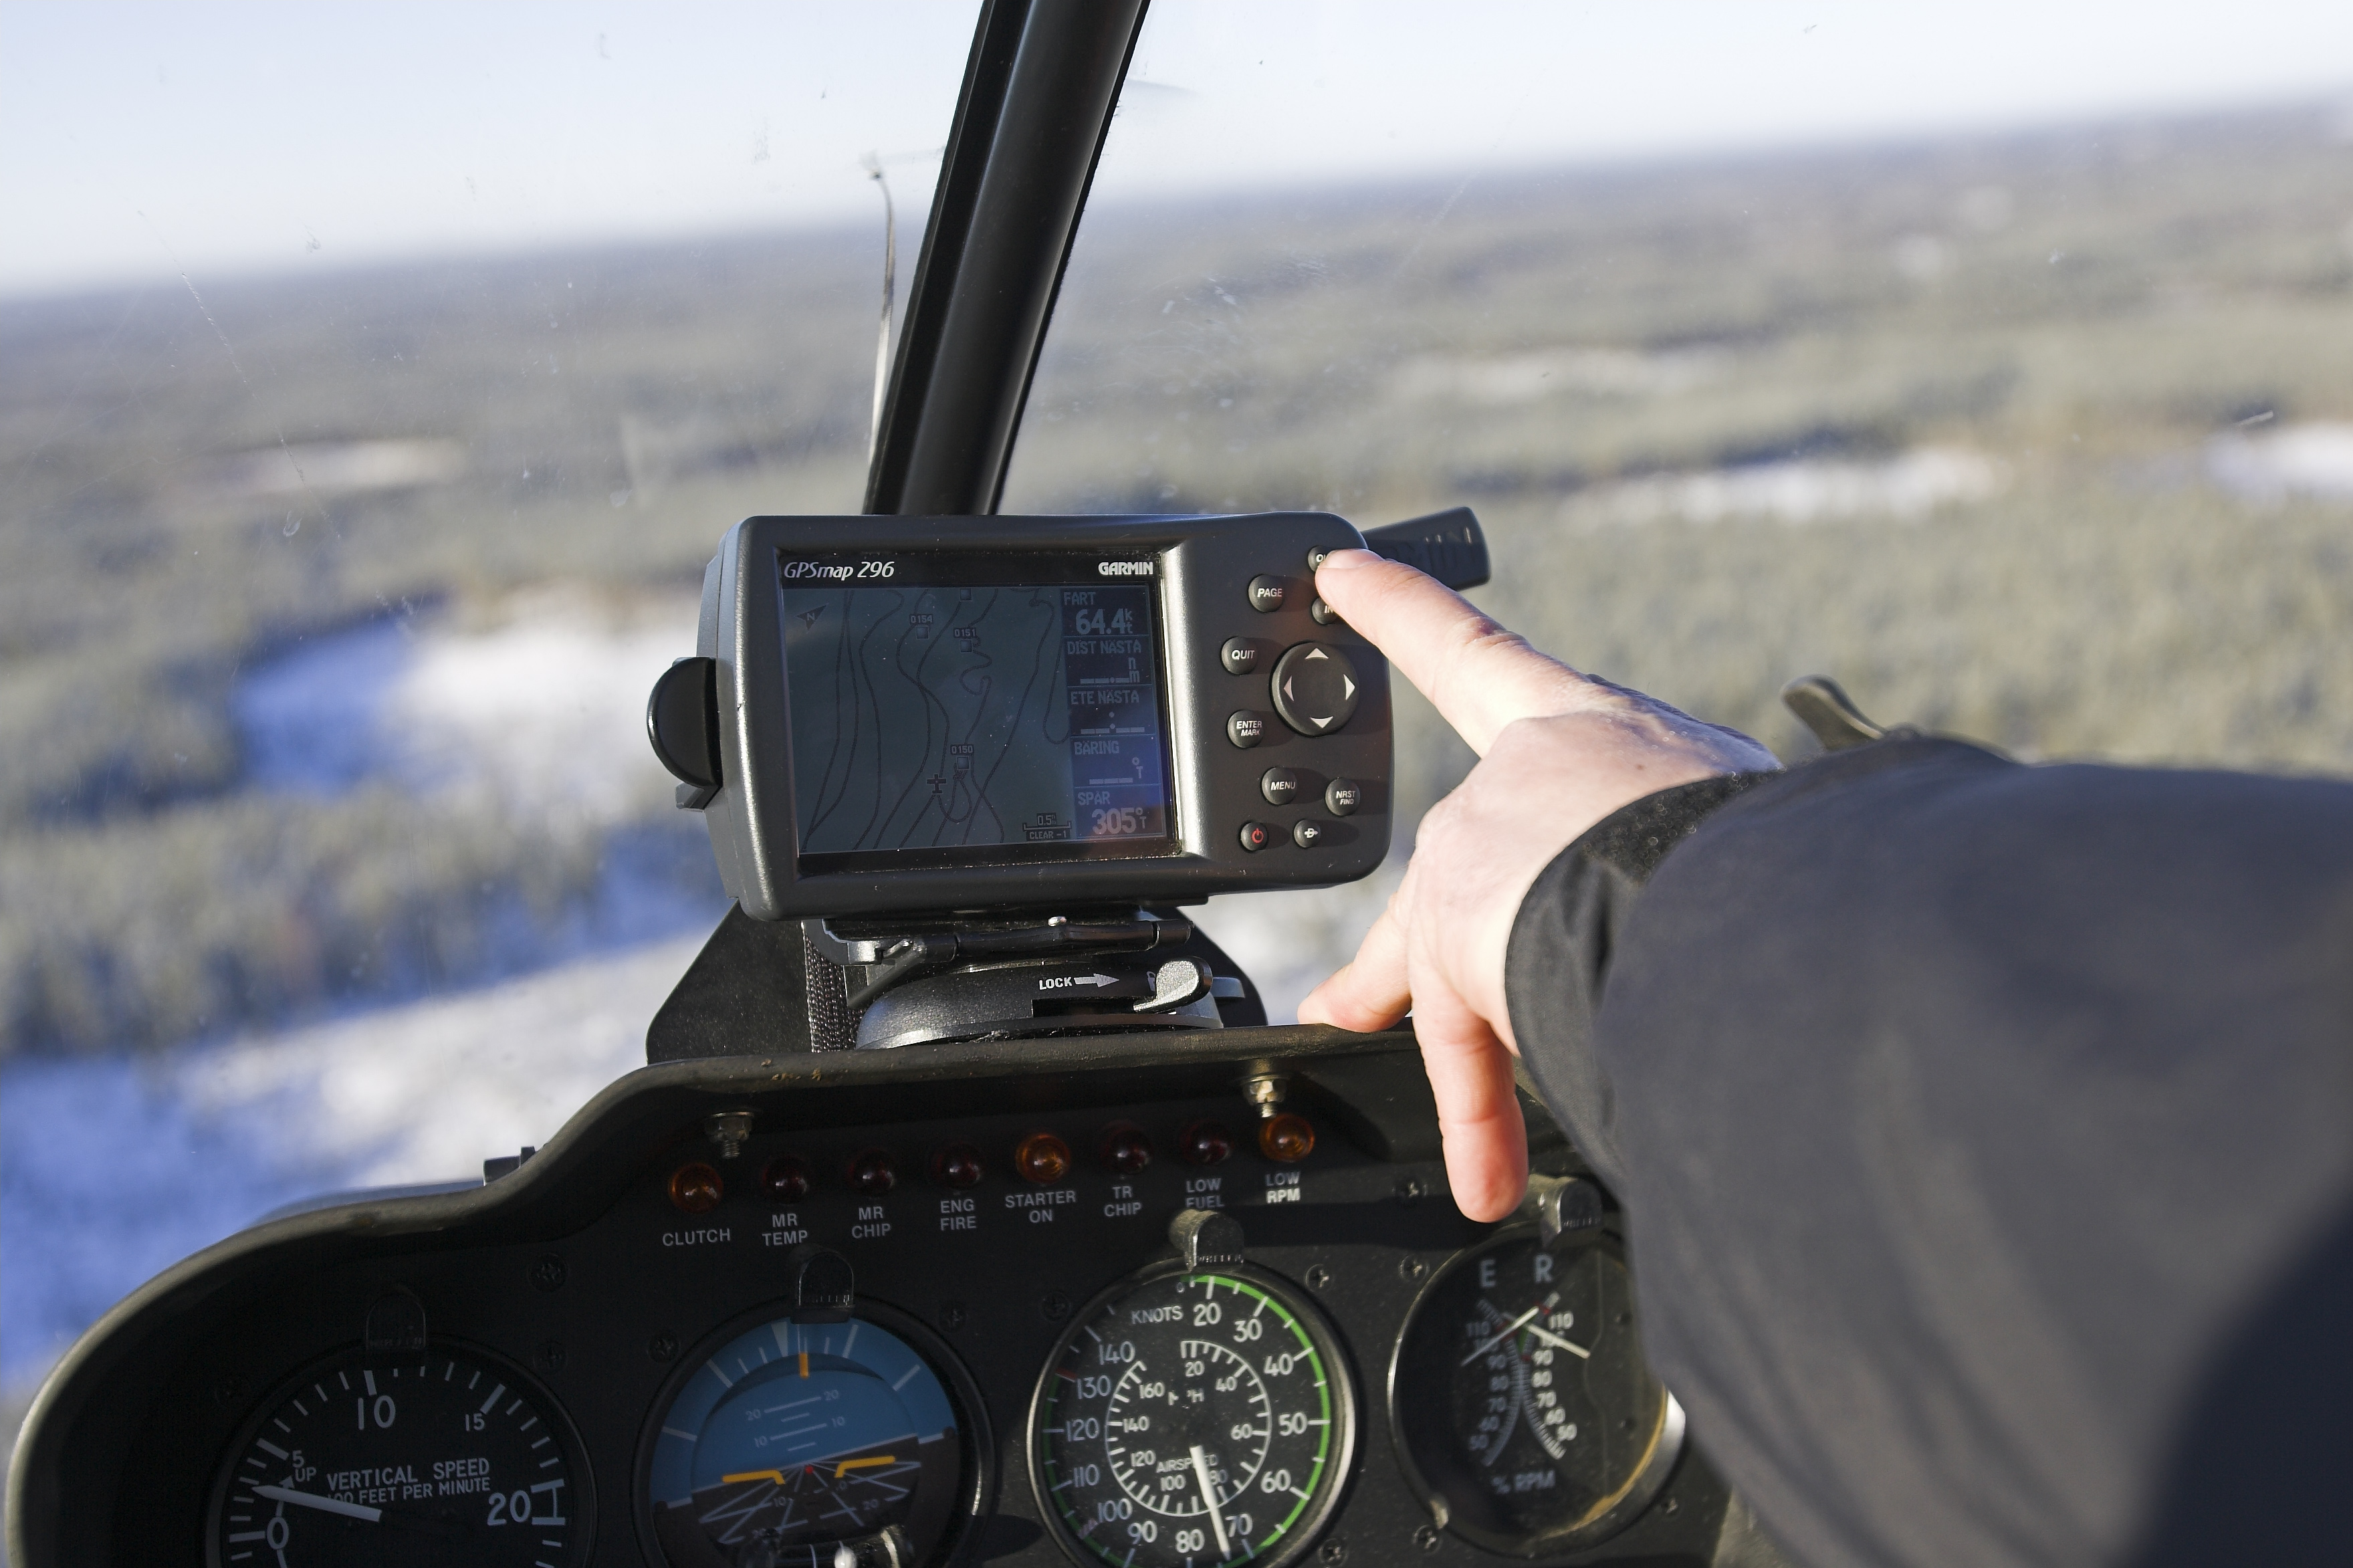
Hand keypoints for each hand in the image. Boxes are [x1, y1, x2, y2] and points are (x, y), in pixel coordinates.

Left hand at [1297, 551, 1777, 1219]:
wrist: (1718, 881)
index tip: (1339, 576)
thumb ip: (1728, 844)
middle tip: (1363, 985)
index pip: (1478, 653)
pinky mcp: (1451, 941)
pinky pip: (1465, 1044)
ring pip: (1453, 969)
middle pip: (1462, 867)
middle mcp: (1520, 781)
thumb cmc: (1762, 836)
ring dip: (1471, 1054)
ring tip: (1481, 1140)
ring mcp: (1478, 858)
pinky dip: (1479, 1115)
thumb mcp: (1754, 814)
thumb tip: (1818, 906)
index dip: (1404, 607)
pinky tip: (1483, 1176)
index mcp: (1592, 727)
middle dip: (1432, 941)